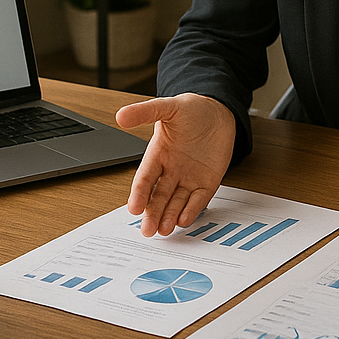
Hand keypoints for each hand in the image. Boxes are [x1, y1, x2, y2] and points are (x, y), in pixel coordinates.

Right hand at [116, 93, 236, 236]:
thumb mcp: (167, 107)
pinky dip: (192, 210)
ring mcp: (188, 178)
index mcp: (157, 154)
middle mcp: (171, 170)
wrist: (217, 111)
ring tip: (164, 230)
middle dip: (153, 213)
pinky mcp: (207, 182)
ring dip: (170, 216)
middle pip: (158, 196)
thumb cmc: (190, 110)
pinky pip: (199, 199)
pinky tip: (184, 220)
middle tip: (148, 230)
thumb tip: (121, 116)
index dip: (139, 193)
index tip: (133, 207)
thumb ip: (145, 112)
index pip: (145, 178)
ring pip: (176, 202)